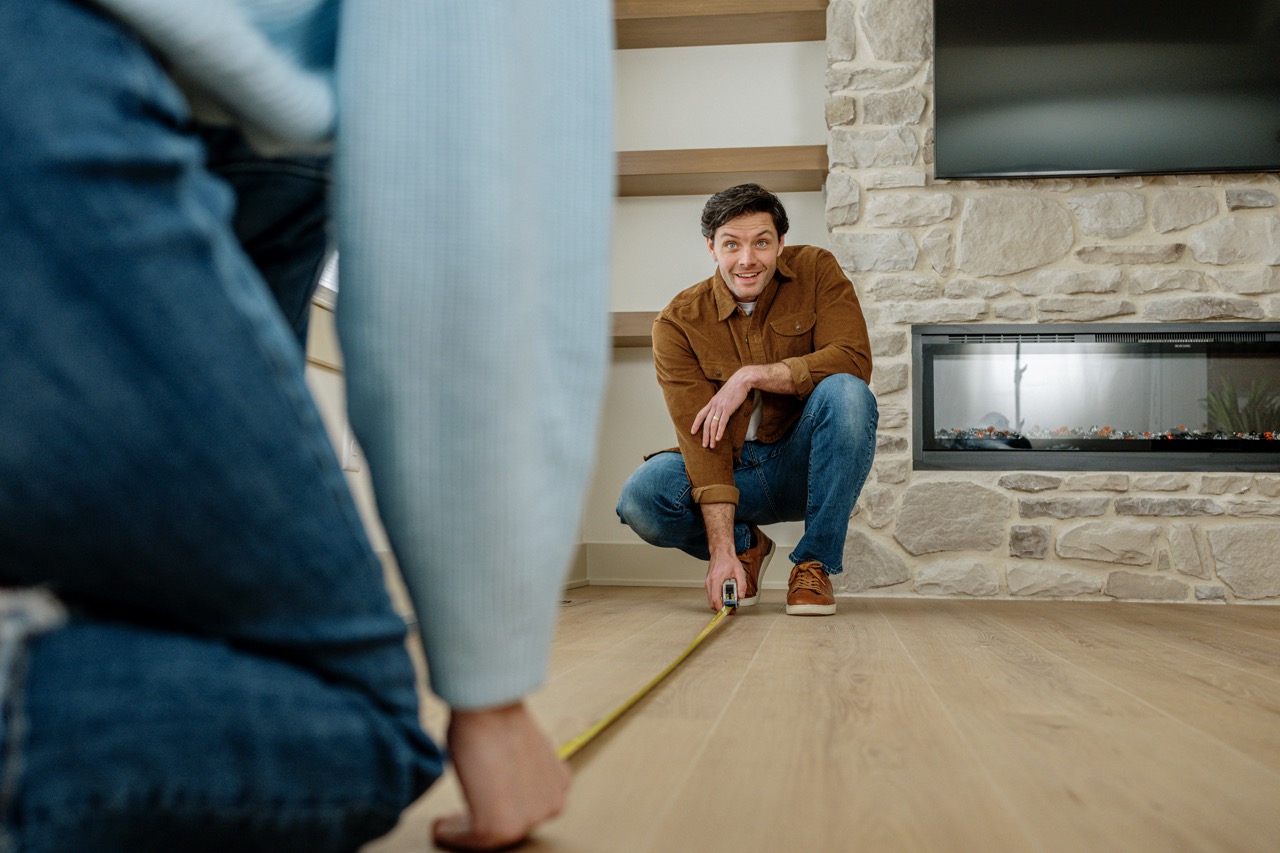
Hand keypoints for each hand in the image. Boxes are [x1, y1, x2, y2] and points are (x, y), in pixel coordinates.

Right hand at [432, 702, 569, 850]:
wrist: (489, 706)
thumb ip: (516, 775)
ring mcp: (529, 817)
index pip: (527, 809)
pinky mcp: (502, 826)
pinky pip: (473, 841)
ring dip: (463, 831)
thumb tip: (497, 783)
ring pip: (491, 837)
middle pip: (510, 825)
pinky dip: (452, 834)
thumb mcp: (518, 754)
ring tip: (446, 823)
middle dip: (481, 823)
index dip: (499, 810)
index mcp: (559, 784)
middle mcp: (551, 804)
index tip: (478, 811)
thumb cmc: (496, 719)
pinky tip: (441, 826)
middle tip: (457, 820)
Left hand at [691, 373, 750, 448]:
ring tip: (712, 445)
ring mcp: (720, 407)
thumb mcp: (723, 396)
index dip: (696, 424)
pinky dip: (720, 431)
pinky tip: (718, 439)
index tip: (692, 432)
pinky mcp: (728, 409)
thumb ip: (720, 404)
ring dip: (712, 436)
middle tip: (704, 445)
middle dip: (704, 435)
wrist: (741, 381)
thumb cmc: (734, 388)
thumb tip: (719, 411)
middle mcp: (714, 405)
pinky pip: (722, 422)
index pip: (700, 415)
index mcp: (712, 402)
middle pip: (706, 423)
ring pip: (713, 424)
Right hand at [704, 549, 746, 611]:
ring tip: (730, 603)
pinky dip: (718, 599)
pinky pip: (711, 595)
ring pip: (711, 600)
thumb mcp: (739, 572)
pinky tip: (726, 597)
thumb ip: (742, 585)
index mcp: (716, 580)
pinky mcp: (708, 583)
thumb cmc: (728, 560)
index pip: (715, 600)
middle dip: (721, 608)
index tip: (729, 610)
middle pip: (712, 603)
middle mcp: (709, 583)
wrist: (721, 552)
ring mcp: (707, 583)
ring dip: (719, 604)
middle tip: (731, 609)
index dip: (722, 608)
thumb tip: (741, 596)